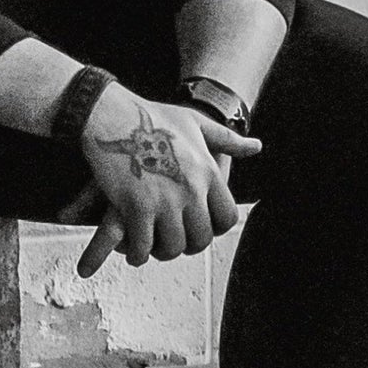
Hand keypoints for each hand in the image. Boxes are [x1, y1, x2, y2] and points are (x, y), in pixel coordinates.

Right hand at [73, 86, 261, 272]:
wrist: (112, 114)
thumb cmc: (152, 117)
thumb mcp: (196, 122)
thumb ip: (227, 140)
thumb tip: (256, 146)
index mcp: (208, 172)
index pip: (226, 218)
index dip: (214, 228)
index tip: (198, 226)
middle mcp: (191, 189)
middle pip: (201, 238)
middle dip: (187, 245)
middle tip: (172, 240)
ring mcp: (164, 200)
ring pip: (173, 246)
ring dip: (162, 251)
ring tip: (152, 245)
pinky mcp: (136, 207)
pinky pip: (143, 246)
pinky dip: (138, 253)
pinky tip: (133, 249)